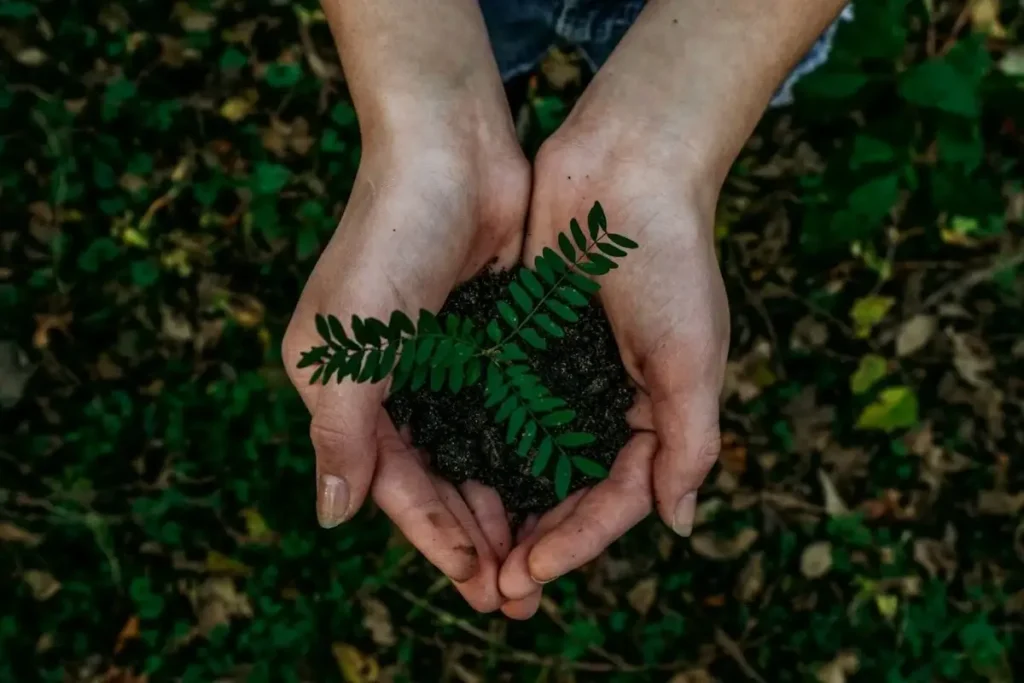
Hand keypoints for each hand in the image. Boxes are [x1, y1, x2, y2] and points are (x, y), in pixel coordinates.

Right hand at [282, 126, 529, 611]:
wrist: (450, 150)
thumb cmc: (388, 239)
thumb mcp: (348, 343)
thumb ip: (341, 432)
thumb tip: (332, 516)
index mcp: (346, 389)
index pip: (393, 484)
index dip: (434, 537)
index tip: (478, 583)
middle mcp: (394, 384)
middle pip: (437, 480)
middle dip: (475, 538)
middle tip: (517, 595)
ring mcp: (444, 363)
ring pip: (476, 455)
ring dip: (505, 506)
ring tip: (541, 559)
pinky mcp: (489, 340)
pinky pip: (508, 412)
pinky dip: (526, 453)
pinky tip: (556, 488)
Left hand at [497, 126, 729, 617]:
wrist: (626, 166)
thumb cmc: (671, 259)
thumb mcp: (693, 358)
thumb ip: (689, 443)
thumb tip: (679, 525)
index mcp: (655, 411)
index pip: (617, 497)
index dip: (579, 541)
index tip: (533, 572)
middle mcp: (607, 400)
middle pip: (569, 489)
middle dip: (537, 537)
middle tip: (495, 584)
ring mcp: (562, 372)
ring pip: (529, 456)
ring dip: (504, 503)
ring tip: (469, 547)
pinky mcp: (523, 340)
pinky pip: (500, 403)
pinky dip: (480, 441)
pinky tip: (449, 473)